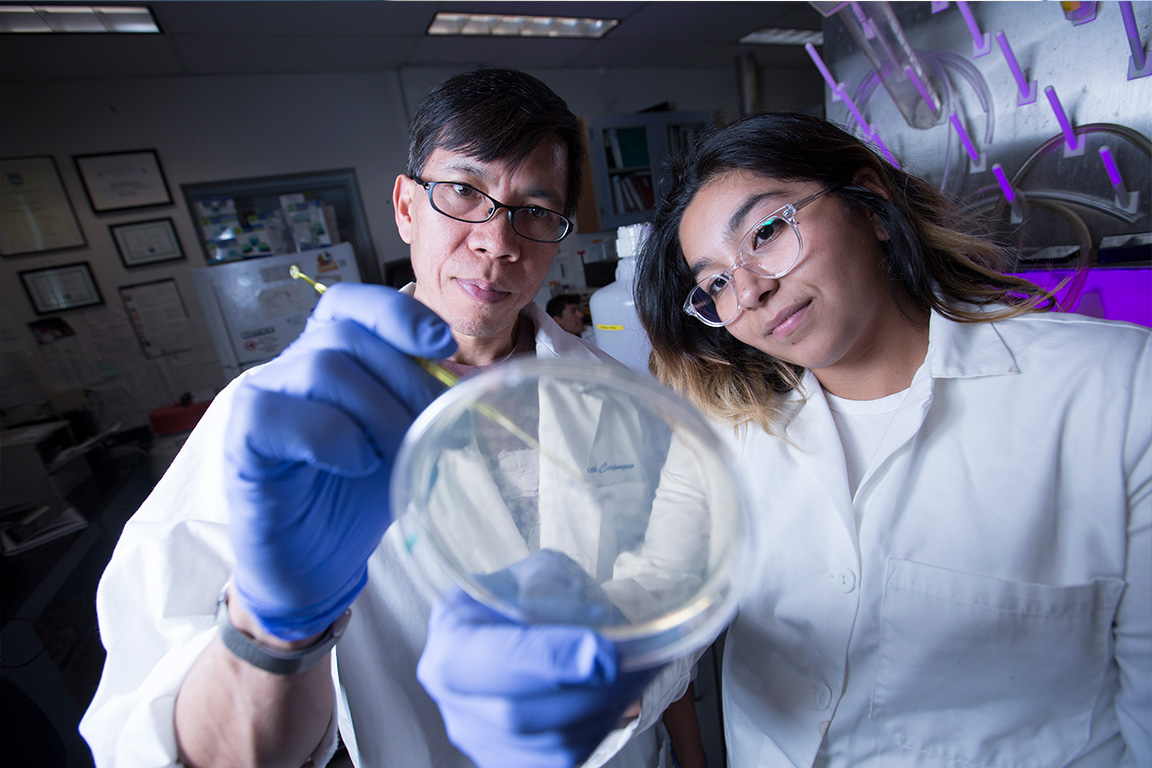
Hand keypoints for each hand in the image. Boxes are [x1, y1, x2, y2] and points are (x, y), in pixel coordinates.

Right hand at [226, 284, 455, 639]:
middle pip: (349, 336)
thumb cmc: (357, 495)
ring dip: (375, 413)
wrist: (317, 562)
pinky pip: (282, 414)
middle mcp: (293, 366)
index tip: (442, 345)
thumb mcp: (406, 440)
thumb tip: (470, 388)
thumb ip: (427, 404)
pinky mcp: (243, 437)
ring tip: (390, 456)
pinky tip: (356, 465)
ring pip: (323, 368)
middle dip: (405, 381)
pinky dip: (333, 437)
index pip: (354, 302)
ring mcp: (264, 397)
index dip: (398, 314)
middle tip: (429, 428)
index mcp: (331, 354)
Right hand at [418, 552, 659, 767]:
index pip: (492, 660)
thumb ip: (553, 588)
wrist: (513, 629)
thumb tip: (597, 618)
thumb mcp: (532, 573)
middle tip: (633, 664)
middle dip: (587, 692)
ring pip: (549, 744)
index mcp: (450, 643)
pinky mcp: (512, 761)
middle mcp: (454, 701)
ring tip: (638, 674)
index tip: (602, 651)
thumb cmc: (522, 596)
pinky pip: (564, 757)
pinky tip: (622, 696)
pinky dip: (602, 727)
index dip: (549, 659)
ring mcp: (480, 739)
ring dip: (604, 711)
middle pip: (519, 715)